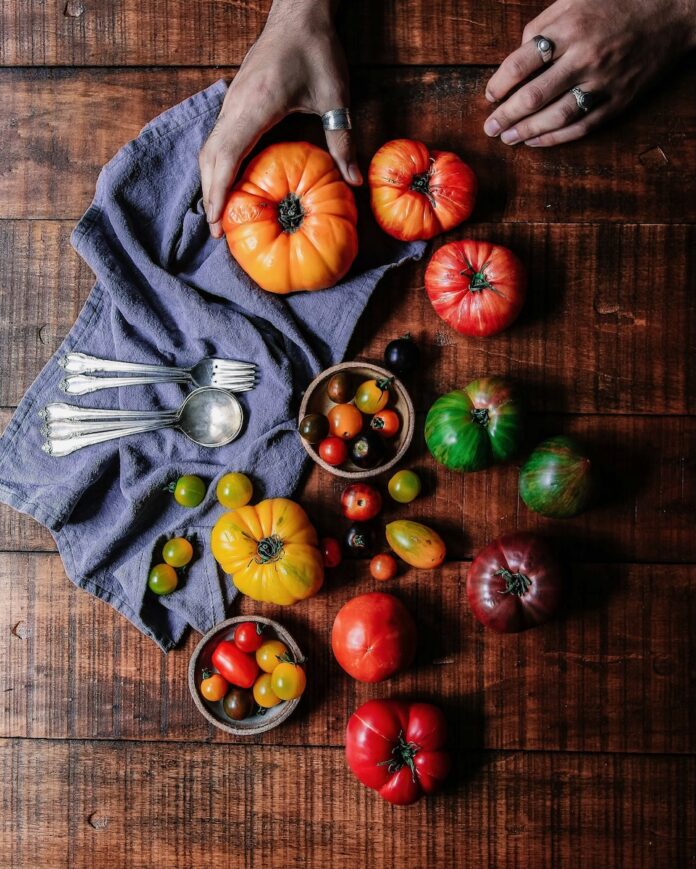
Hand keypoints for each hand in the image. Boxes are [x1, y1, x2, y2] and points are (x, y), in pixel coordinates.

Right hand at [200, 0, 359, 237]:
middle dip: (210, 197)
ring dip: (211, 182)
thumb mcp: (335, 97)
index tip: (218, 223)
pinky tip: (230, 184)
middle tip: (218, 233)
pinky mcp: (235, 101)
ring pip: (210, 149)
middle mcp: (235, 106)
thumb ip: (342, 141)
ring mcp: (231, 103)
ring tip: (219, 215)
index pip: (226, 156)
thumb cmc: (317, 50)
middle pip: (210, 158)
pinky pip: (218, 139)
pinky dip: (218, 166)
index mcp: (255, 106)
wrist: (300, 12)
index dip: (219, 192)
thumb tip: (354, 181)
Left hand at [483, 0, 695, 146]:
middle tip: (490, 128)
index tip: (490, 96)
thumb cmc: (619, 1)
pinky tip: (536, 140)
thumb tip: (517, 54)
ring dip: (527, 131)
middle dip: (506, 115)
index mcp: (570, 30)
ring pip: (556, 116)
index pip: (522, 64)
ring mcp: (603, 82)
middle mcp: (585, 58)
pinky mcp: (618, 100)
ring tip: (508, 138)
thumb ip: (543, 24)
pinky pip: (581, 126)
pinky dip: (555, 137)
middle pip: (534, 96)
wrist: (673, 11)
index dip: (500, 84)